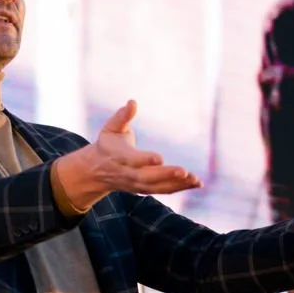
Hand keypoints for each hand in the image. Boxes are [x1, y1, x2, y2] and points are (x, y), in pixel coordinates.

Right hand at [52, 100, 202, 209]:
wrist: (98, 171)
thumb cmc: (108, 144)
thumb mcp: (111, 128)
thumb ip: (122, 116)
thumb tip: (132, 102)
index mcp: (120, 157)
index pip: (133, 160)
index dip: (145, 160)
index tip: (160, 158)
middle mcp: (129, 173)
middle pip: (148, 178)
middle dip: (166, 175)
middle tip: (184, 171)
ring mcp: (137, 184)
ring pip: (158, 187)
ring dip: (177, 184)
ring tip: (195, 180)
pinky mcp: (145, 189)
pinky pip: (164, 190)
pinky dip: (180, 188)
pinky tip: (196, 184)